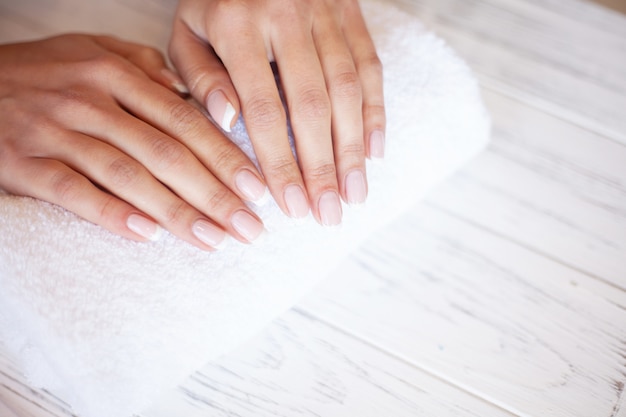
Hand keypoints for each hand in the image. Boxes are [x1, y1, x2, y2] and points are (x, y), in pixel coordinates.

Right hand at [0, 34, 267, 249]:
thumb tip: (195, 94)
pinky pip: (72, 192)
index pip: (184, 119)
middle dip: (214, 193)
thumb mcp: (92, 51)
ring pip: (127, 174)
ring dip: (175, 211)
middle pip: (165, 151)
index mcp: (115, 73)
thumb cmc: (42, 72)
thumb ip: (145, 68)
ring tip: (214, 240)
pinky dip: (111, 214)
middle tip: (249, 227)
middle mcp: (90, 100)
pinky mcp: (22, 162)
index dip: (225, 156)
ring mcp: (55, 131)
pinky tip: (148, 237)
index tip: (258, 189)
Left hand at [169, 0, 385, 225]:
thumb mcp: (188, 31)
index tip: (290, 206)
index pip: (263, 109)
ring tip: (355, 195)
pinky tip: (375, 151)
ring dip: (353, 149)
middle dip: (322, 168)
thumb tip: (230, 121)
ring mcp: (325, 12)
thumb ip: (201, 76)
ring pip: (348, 89)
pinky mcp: (350, 10)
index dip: (280, 163)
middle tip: (328, 215)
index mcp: (237, 25)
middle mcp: (287, 16)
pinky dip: (375, 111)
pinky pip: (369, 64)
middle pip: (313, 106)